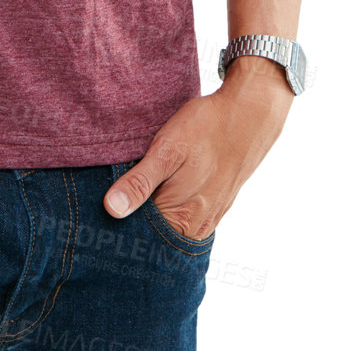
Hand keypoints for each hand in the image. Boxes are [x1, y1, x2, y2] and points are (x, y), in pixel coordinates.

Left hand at [104, 70, 292, 239]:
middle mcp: (196, 226)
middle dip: (133, 221)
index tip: (101, 211)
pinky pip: (185, 218)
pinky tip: (161, 190)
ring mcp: (209, 218)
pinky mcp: (216, 206)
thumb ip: (140, 182)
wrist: (250, 114)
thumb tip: (112, 210)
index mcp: (182, 217)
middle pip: (154, 235)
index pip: (138, 236)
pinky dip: (169, 209)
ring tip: (137, 191)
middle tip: (113, 198)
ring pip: (169, 226)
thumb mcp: (167, 149)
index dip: (117, 223)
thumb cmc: (207, 128)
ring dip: (152, 213)